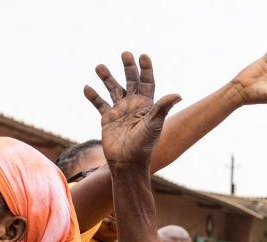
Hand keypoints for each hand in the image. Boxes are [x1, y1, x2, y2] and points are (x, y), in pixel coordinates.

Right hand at [84, 52, 180, 168]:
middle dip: (128, 67)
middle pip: (131, 81)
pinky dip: (93, 96)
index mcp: (147, 105)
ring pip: (113, 89)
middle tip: (125, 54)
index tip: (143, 56)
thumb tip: (178, 95)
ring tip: (100, 67)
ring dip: (107, 77)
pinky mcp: (107, 118)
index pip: (147, 82)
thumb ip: (163, 108)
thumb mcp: (154, 124)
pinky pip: (99, 103)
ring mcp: (120, 111)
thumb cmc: (144, 145)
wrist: (127, 162)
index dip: (146, 69)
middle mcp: (134, 105)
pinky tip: (87, 87)